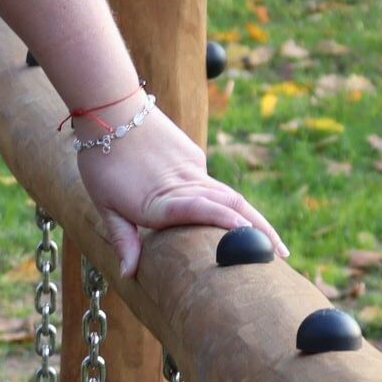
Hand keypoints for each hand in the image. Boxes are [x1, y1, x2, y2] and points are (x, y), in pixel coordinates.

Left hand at [79, 107, 286, 280]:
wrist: (110, 108)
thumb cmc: (101, 161)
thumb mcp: (104, 203)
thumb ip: (123, 238)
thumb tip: (129, 273)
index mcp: (159, 199)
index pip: (197, 210)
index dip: (223, 221)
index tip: (248, 235)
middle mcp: (182, 183)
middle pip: (229, 204)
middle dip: (257, 229)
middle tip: (280, 256)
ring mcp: (191, 168)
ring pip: (229, 194)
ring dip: (253, 218)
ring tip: (273, 244)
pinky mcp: (193, 157)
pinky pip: (214, 184)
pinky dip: (230, 203)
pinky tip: (239, 220)